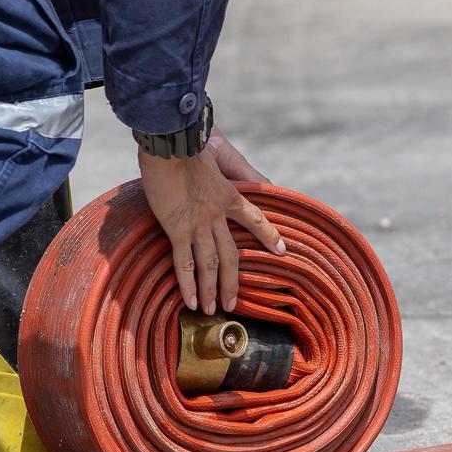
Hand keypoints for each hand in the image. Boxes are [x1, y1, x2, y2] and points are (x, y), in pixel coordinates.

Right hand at [138, 126, 284, 313]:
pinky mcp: (177, 227)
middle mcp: (218, 214)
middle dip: (232, 282)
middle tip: (234, 303)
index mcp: (230, 195)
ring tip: (211, 310)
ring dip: (211, 290)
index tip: (282, 250)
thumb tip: (243, 169)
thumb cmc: (188, 142)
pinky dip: (187, 284)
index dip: (269, 235)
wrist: (170, 141)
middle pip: (231, 255)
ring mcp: (199, 224)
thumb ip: (232, 164)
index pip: (256, 219)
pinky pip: (184, 262)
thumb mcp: (217, 150)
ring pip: (209, 265)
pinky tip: (190, 301)